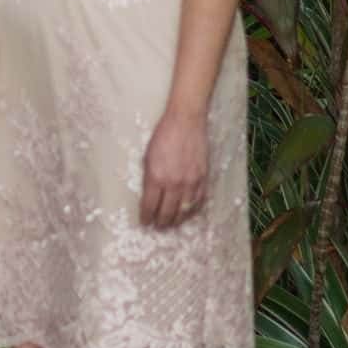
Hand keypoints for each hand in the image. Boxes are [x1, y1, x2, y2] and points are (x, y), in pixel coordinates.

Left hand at [138, 104, 212, 228]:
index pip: (149, 206)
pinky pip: (198, 201)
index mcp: (155, 178)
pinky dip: (192, 210)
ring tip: (171, 223)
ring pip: (183, 211)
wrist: (186, 121)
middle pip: (166, 213)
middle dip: (160, 223)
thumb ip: (149, 178)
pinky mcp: (202, 178)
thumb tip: (150, 196)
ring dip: (176, 220)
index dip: (146, 217)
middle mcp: (173, 183)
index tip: (145, 222)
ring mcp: (190, 182)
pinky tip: (187, 212)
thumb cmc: (163, 136)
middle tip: (158, 226)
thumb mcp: (147, 157)